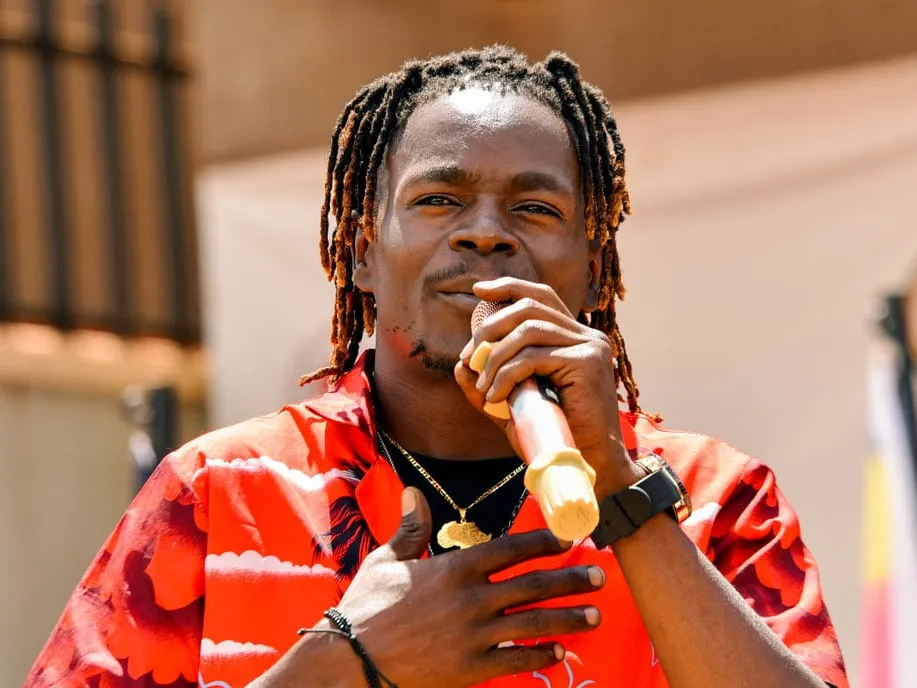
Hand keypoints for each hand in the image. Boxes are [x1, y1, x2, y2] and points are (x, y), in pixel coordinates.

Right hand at [330, 488, 604, 687]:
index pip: (511, 549)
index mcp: (454, 568)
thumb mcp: (387, 560)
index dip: (544, 543)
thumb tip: (414, 492)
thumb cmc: (367, 606)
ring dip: (568, 618)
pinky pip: (515, 660)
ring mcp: (473, 635)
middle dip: (570, 579)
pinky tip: (558, 653)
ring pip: (533, 623)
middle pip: (533, 584)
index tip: (569, 539)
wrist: (349, 659)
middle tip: (599, 576)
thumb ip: (409, 528)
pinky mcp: (470, 669)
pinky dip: (540, 656)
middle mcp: (471, 598)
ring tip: (594, 615)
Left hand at [454, 277, 641, 499]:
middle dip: (490, 327)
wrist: (588, 466)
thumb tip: (461, 364)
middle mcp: (587, 336)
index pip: (542, 297)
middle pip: (530, 307)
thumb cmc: (554, 437)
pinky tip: (495, 396)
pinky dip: (506, 374)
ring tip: (483, 386)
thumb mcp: (513, 406)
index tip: (478, 290)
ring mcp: (590, 347)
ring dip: (495, 356)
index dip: (509, 287)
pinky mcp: (587, 363)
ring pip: (528, 330)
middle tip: (469, 357)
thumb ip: (490, 384)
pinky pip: (533, 357)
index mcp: (575, 338)